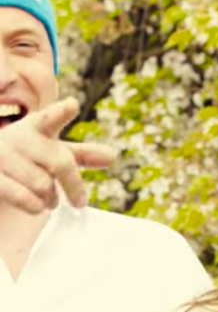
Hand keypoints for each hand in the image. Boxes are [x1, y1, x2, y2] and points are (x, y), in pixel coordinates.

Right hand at [0, 97, 115, 212]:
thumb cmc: (27, 158)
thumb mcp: (52, 151)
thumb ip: (81, 154)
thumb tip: (112, 157)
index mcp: (37, 126)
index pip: (50, 118)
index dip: (61, 112)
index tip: (72, 104)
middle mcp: (20, 137)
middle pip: (61, 163)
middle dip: (74, 186)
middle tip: (80, 202)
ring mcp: (3, 155)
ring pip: (43, 185)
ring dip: (51, 199)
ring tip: (50, 201)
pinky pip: (24, 197)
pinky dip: (35, 206)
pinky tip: (37, 206)